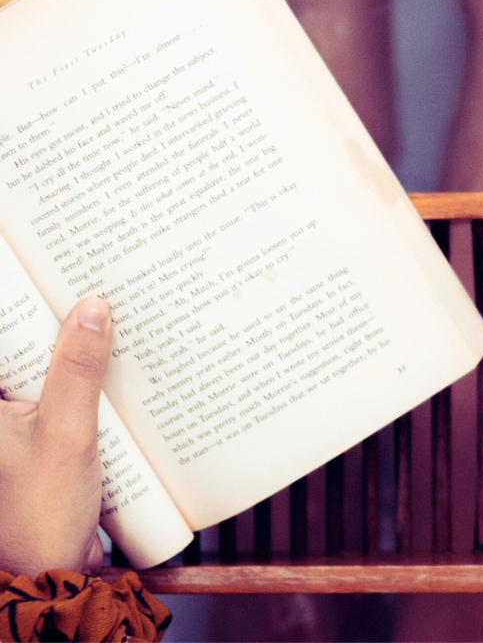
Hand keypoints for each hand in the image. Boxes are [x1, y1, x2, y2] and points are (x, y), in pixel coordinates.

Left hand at [0, 297, 111, 576]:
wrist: (46, 575)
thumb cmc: (38, 517)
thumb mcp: (66, 436)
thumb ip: (77, 371)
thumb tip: (91, 308)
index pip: (5, 328)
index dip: (25, 296)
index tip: (58, 266)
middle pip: (22, 345)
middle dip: (58, 320)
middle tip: (97, 288)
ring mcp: (10, 422)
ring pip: (41, 365)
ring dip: (73, 348)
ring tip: (111, 318)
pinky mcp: (33, 434)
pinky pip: (57, 389)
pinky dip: (81, 375)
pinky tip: (113, 364)